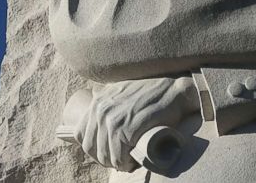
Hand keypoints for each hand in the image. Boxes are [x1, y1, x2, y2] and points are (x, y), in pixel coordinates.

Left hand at [72, 76, 197, 171]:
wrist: (174, 91)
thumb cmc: (150, 94)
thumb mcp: (121, 92)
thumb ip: (107, 100)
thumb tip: (96, 110)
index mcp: (97, 102)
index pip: (81, 135)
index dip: (94, 148)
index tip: (108, 151)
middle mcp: (101, 110)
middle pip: (91, 148)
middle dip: (105, 157)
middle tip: (121, 159)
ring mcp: (113, 120)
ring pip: (105, 155)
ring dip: (117, 163)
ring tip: (128, 161)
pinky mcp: (127, 129)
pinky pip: (118, 157)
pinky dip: (125, 164)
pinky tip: (133, 161)